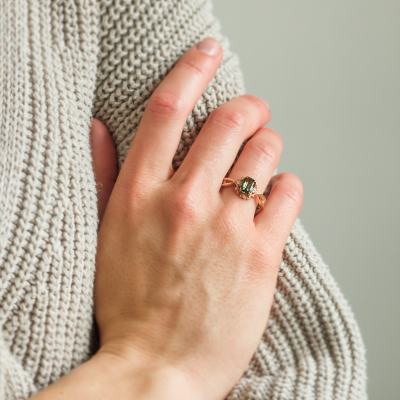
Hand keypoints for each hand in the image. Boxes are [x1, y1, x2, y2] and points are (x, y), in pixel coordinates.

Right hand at [94, 38, 302, 399]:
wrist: (159, 365)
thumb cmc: (131, 303)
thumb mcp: (106, 235)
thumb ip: (105, 175)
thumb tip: (100, 128)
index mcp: (140, 194)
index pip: (169, 108)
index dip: (192, 69)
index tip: (208, 52)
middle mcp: (184, 201)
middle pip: (231, 121)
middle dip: (248, 109)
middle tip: (250, 116)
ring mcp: (226, 226)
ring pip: (266, 151)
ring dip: (267, 149)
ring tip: (258, 167)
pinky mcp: (262, 252)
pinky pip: (290, 192)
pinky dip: (286, 187)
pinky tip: (272, 202)